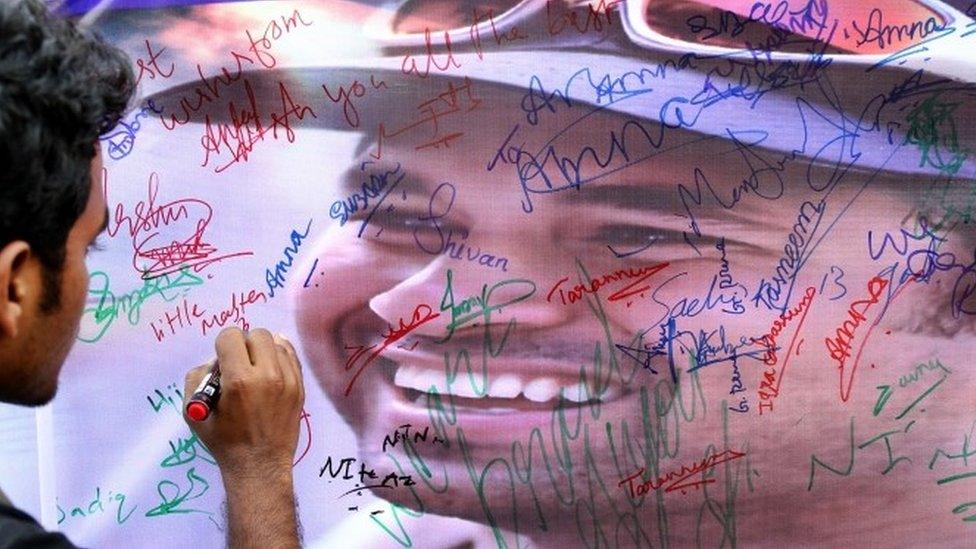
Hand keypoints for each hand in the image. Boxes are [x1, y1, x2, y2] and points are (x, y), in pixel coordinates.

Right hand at [183, 327, 304, 479]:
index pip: (231, 336)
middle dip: (244, 345)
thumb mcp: (193, 411)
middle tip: (239, 364)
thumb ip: (198, 377)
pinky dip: (279, 357)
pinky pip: (291, 356)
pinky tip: (270, 368)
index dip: (223, 345)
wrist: (259, 465)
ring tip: (256, 369)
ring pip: (276, 342)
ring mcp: (288, 380)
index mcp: (238, 380)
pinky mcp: (300, 387)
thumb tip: (215, 360)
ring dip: (262, 351)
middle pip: (257, 334)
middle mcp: (267, 375)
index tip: (222, 361)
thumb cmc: (223, 440)